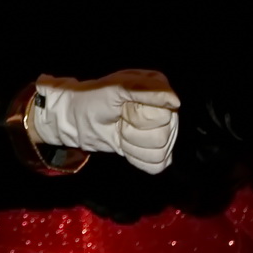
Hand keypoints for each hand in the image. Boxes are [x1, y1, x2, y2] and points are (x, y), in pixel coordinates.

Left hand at [28, 70, 179, 173]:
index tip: (124, 109)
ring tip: (121, 131)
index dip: (140, 117)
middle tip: (120, 120)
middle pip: (163, 137)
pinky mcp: (153, 150)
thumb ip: (145, 91)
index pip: (165, 116)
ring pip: (159, 152)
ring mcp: (162, 131)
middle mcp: (166, 110)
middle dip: (134, 132)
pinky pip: (156, 164)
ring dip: (132, 145)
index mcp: (160, 89)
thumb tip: (174, 101)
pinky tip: (125, 144)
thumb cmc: (94, 99)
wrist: (77, 119)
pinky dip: (136, 157)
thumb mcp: (116, 88)